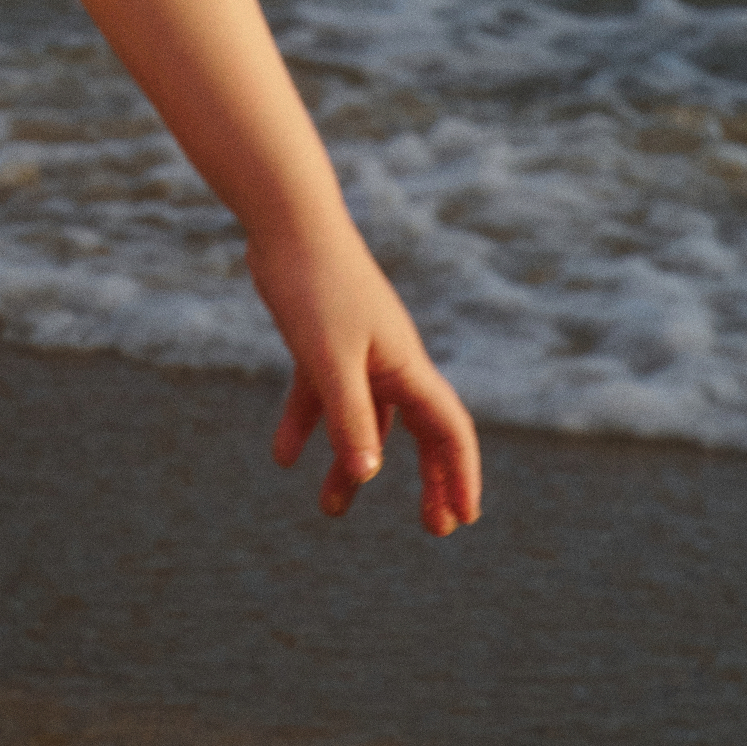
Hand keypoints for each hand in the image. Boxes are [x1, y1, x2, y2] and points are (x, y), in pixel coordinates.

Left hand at [249, 218, 480, 536]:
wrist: (285, 218)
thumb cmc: (315, 283)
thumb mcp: (330, 358)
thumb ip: (349, 415)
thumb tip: (367, 475)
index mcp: (405, 365)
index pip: (448, 429)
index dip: (460, 475)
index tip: (463, 519)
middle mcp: (389, 360)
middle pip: (419, 430)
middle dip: (427, 479)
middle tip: (432, 527)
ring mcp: (355, 349)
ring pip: (362, 420)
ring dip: (351, 463)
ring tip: (330, 509)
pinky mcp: (320, 340)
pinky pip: (320, 395)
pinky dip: (305, 425)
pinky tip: (283, 457)